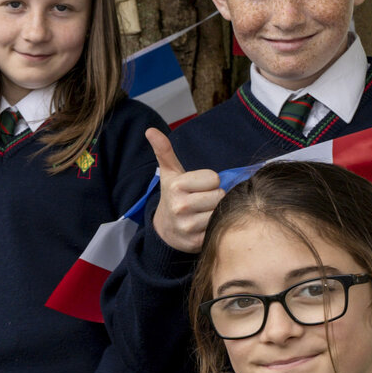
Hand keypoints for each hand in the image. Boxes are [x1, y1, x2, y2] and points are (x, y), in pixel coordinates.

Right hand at [145, 129, 224, 254]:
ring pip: (220, 212)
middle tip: (201, 201)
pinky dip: (215, 227)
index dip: (209, 182)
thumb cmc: (173, 196)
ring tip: (203, 213)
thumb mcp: (169, 174)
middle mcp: (180, 206)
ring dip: (216, 212)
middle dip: (213, 197)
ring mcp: (188, 226)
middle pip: (219, 195)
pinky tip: (204, 226)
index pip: (214, 178)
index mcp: (176, 186)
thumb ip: (164, 151)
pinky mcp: (196, 242)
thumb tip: (151, 130)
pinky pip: (219, 228)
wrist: (165, 230)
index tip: (198, 187)